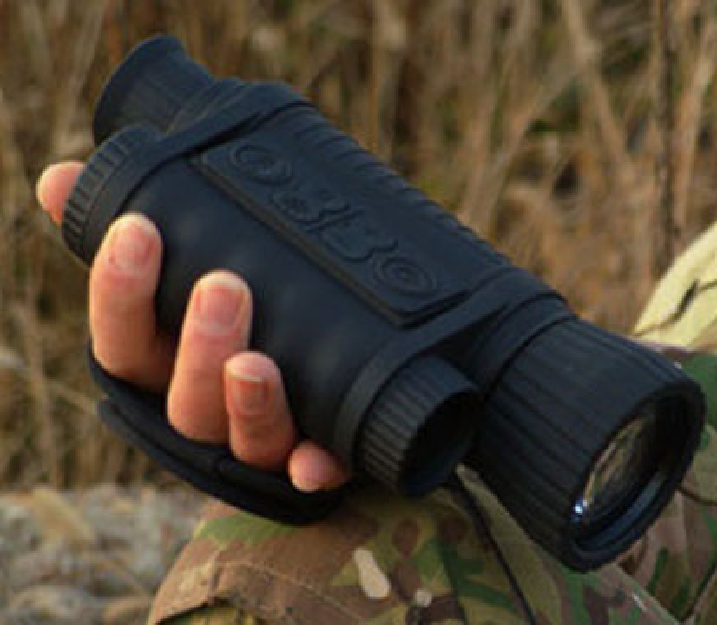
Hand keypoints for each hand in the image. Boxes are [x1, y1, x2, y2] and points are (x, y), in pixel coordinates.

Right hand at [37, 162, 349, 491]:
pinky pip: (314, 472)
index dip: (120, 293)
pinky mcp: (314, 454)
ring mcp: (258, 439)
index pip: (124, 342)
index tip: (138, 230)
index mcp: (168, 364)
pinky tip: (315, 464)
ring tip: (256, 364)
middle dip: (198, 348)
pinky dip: (313, 470)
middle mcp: (206, 407)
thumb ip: (142, 223)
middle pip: (185, 399)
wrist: (326, 367)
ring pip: (243, 438)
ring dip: (249, 405)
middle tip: (223, 285)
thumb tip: (59, 181)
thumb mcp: (192, 262)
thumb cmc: (241, 309)